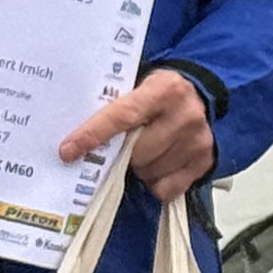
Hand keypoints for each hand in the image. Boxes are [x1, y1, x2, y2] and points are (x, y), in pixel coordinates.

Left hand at [59, 66, 213, 199]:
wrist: (204, 94)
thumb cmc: (160, 92)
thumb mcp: (140, 84)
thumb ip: (116, 104)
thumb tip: (76, 137)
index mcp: (165, 89)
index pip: (122, 116)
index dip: (92, 135)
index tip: (68, 150)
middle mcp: (186, 115)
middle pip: (136, 151)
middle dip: (121, 154)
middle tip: (119, 147)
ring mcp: (197, 140)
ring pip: (149, 172)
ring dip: (138, 168)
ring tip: (143, 151)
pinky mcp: (204, 161)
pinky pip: (167, 188)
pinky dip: (156, 182)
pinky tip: (158, 165)